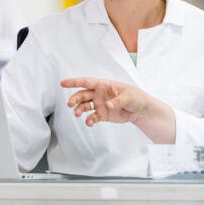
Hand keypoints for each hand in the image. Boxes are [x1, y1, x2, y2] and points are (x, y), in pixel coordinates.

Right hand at [62, 77, 176, 143]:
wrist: (141, 110)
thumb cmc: (136, 97)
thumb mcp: (129, 96)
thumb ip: (118, 100)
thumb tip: (107, 104)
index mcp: (104, 85)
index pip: (87, 82)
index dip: (74, 82)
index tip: (62, 83)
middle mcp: (99, 94)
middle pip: (82, 94)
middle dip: (74, 98)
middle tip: (70, 104)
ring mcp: (99, 104)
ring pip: (84, 106)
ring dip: (79, 109)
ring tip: (77, 114)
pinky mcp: (102, 115)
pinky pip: (91, 117)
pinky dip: (88, 120)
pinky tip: (89, 122)